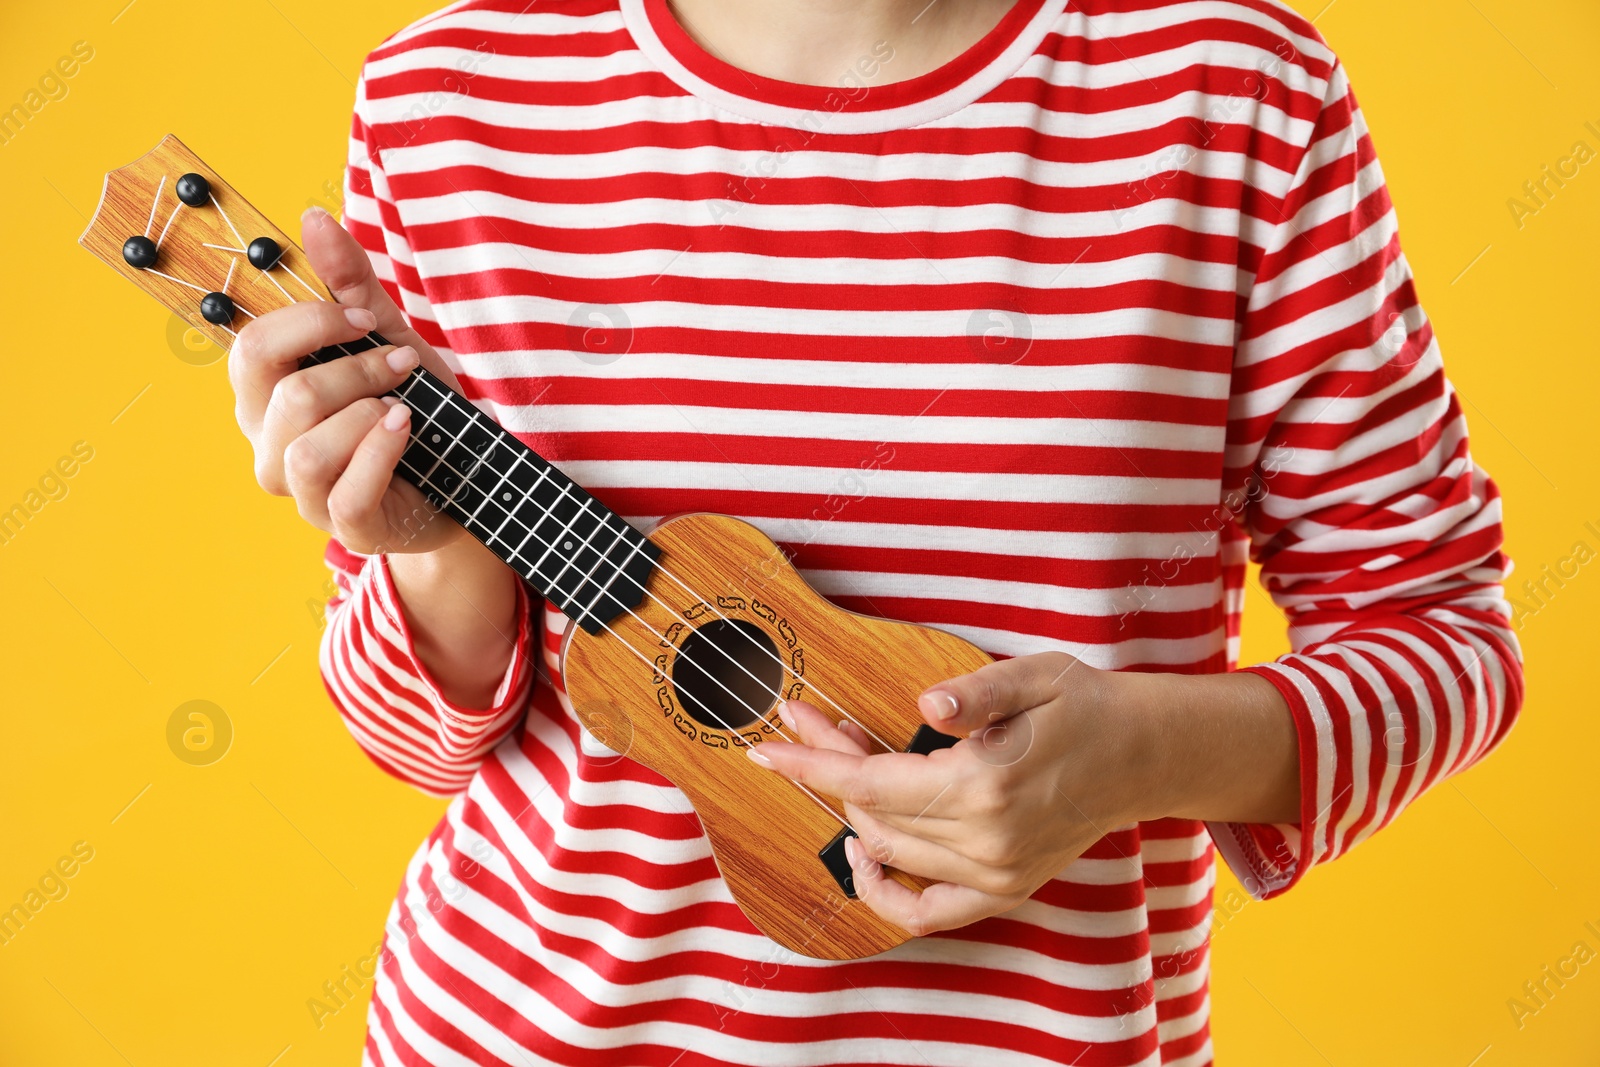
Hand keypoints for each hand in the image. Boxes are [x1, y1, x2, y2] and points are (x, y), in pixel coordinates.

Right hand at [228, 206, 462, 555]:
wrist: (469, 474)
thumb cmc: (417, 406)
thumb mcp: (388, 338)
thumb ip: (351, 284)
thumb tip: (312, 216)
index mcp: (265, 397)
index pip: (250, 347)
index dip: (310, 323)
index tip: (366, 319)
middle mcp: (269, 448)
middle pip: (284, 395)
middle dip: (354, 367)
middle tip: (400, 363)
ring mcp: (304, 495)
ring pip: (305, 449)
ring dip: (366, 412)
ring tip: (404, 405)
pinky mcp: (346, 528)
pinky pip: (346, 492)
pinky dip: (381, 452)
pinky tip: (406, 429)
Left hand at [748, 652, 1298, 935]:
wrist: (1142, 756)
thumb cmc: (1085, 706)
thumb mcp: (1036, 677)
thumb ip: (978, 692)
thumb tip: (927, 706)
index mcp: (987, 785)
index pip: (870, 783)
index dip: (811, 763)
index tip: (766, 745)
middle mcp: (987, 841)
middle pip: (872, 812)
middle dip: (830, 766)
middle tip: (817, 720)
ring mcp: (996, 874)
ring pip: (890, 851)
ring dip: (854, 808)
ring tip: (848, 755)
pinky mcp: (1004, 890)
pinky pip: (926, 911)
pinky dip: (884, 890)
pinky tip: (863, 851)